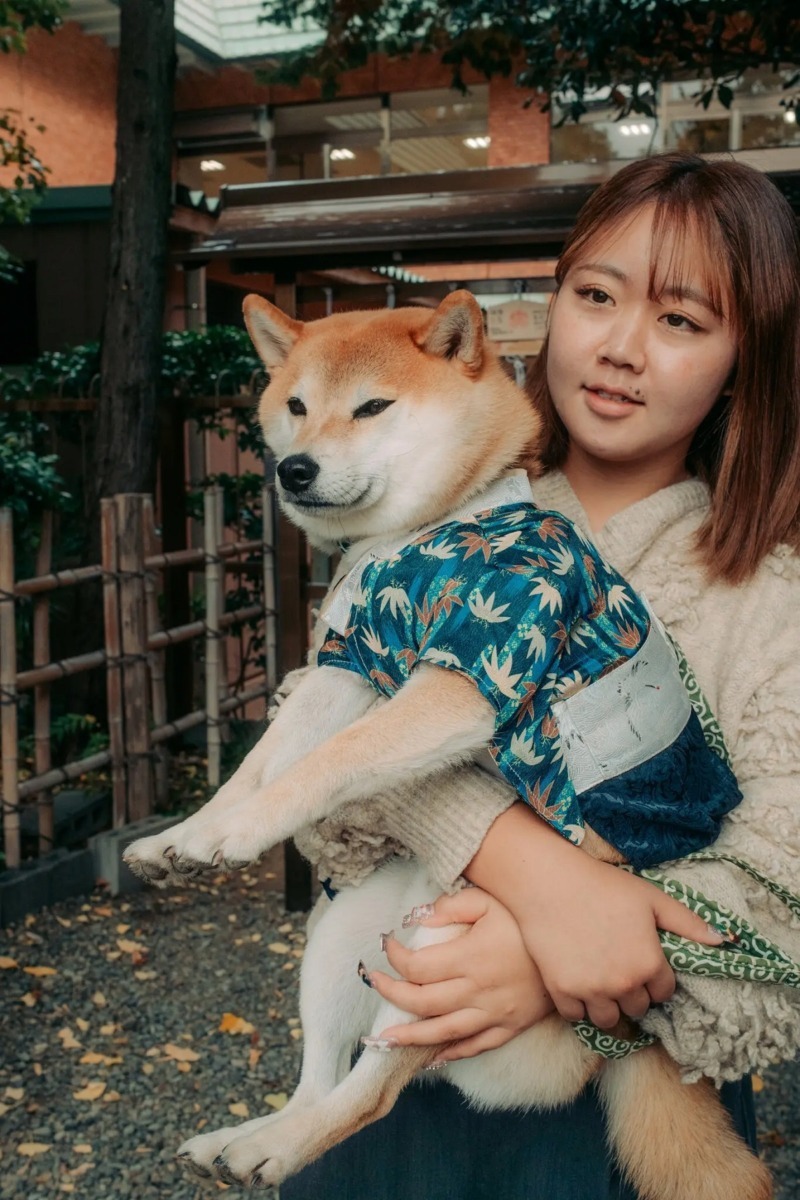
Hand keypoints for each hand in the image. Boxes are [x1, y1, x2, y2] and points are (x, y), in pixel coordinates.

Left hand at [367, 886, 554, 1062]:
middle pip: (422, 1002)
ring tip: (384, 1038)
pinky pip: (475, 1046)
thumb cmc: (528, 919)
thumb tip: (417, 917)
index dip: (395, 958)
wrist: (576, 948)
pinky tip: (432, 1058)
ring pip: (443, 1032)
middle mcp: (478, 991)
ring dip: (410, 1035)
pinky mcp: (510, 1027)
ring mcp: (494, 1014)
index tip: (386, 944)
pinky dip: (451, 1054)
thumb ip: (452, 906)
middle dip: (392, 994)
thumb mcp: (491, 900)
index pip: (418, 967)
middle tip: (373, 983)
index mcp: (470, 958)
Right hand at [465, 805, 724, 1031]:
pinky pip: (576, 1017)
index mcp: (649, 963)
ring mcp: (591, 991)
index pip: (663, 992)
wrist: (549, 882)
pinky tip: (579, 984)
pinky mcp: (562, 992)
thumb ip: (688, 923)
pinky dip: (579, 1006)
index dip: (656, 978)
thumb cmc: (603, 885)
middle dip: (634, 993)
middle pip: (638, 1009)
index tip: (643, 963)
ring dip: (609, 1006)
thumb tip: (725, 941)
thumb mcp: (651, 898)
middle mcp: (623, 984)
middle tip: (621, 971)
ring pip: (609, 1020)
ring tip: (603, 985)